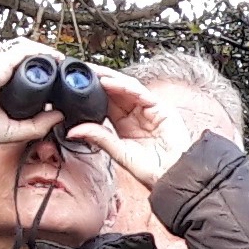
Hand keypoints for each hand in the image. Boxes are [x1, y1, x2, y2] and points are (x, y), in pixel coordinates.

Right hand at [0, 41, 64, 152]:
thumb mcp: (12, 131)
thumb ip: (36, 124)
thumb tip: (59, 116)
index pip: (17, 66)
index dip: (38, 67)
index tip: (56, 75)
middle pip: (21, 54)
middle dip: (43, 58)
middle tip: (61, 67)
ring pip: (21, 49)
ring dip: (43, 52)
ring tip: (59, 60)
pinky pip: (18, 52)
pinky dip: (37, 52)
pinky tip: (51, 58)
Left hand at [68, 71, 199, 189]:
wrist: (175, 178)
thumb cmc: (153, 171)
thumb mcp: (120, 154)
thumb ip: (100, 138)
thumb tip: (73, 131)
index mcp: (124, 125)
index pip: (106, 102)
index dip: (91, 92)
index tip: (74, 84)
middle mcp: (137, 114)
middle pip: (116, 90)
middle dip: (100, 79)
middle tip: (81, 70)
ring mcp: (149, 110)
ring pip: (127, 87)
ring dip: (110, 78)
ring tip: (94, 73)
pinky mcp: (161, 108)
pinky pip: (141, 93)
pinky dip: (125, 87)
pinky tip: (110, 83)